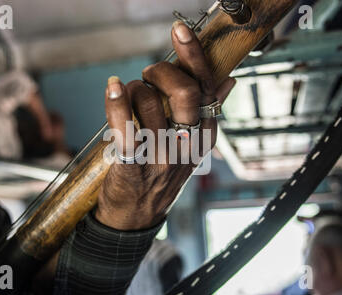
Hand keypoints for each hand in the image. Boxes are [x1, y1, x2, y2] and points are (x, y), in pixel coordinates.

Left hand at [96, 21, 235, 230]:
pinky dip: (116, 102)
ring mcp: (162, 157)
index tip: (180, 31)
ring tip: (125, 98)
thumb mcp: (190, 146)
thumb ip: (207, 112)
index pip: (207, 89)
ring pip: (147, 101)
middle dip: (160, 71)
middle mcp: (187, 145)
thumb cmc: (161, 174)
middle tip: (147, 75)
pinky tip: (112, 88)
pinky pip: (126, 128)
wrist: (136, 217)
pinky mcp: (135, 165)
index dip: (194, 57)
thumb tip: (229, 80)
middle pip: (184, 92)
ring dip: (131, 89)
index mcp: (203, 136)